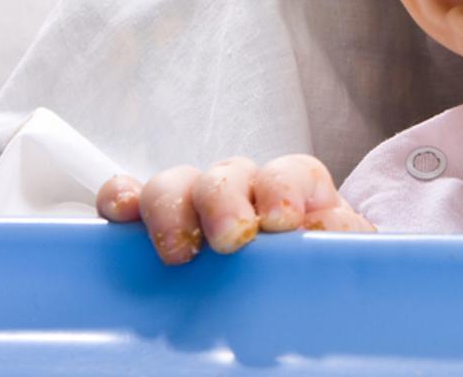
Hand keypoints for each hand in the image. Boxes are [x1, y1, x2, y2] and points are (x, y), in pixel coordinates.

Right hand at [96, 154, 372, 264]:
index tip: (281, 222)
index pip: (290, 171)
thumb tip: (329, 228)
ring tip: (180, 249)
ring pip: (177, 183)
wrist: (299, 291)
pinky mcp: (158, 226)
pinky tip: (120, 214)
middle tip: (231, 239)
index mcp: (297, 193)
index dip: (283, 188)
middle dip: (226, 200)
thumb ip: (342, 236)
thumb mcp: (341, 252)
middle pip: (228, 173)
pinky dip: (122, 199)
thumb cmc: (318, 266)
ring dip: (173, 207)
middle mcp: (245, 191)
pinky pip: (132, 200)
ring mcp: (197, 206)